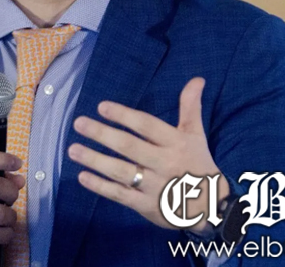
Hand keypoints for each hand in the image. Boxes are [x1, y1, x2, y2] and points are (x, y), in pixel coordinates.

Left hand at [67, 77, 226, 234]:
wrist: (211, 206)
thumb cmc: (198, 163)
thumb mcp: (196, 134)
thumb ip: (191, 107)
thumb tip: (196, 79)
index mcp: (176, 143)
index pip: (147, 126)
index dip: (124, 115)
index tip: (102, 107)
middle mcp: (164, 163)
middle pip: (129, 147)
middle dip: (102, 134)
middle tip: (79, 123)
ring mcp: (154, 186)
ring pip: (121, 171)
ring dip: (95, 160)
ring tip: (73, 150)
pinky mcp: (146, 206)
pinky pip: (120, 195)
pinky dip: (100, 186)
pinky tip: (82, 176)